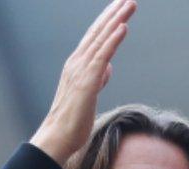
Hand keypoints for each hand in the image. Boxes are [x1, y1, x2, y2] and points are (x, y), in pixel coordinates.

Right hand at [30, 0, 136, 165]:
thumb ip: (98, 78)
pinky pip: (102, 55)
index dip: (108, 21)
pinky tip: (123, 27)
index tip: (121, 7)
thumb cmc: (73, 119)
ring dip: (117, 19)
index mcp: (77, 64)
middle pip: (99, 32)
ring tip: (130, 5)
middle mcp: (77, 62)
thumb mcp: (89, 94)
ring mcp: (81, 70)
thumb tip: (107, 67)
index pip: (95, 37)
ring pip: (102, 39)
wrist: (58, 136)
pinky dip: (113, 40)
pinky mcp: (87, 81)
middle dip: (114, 13)